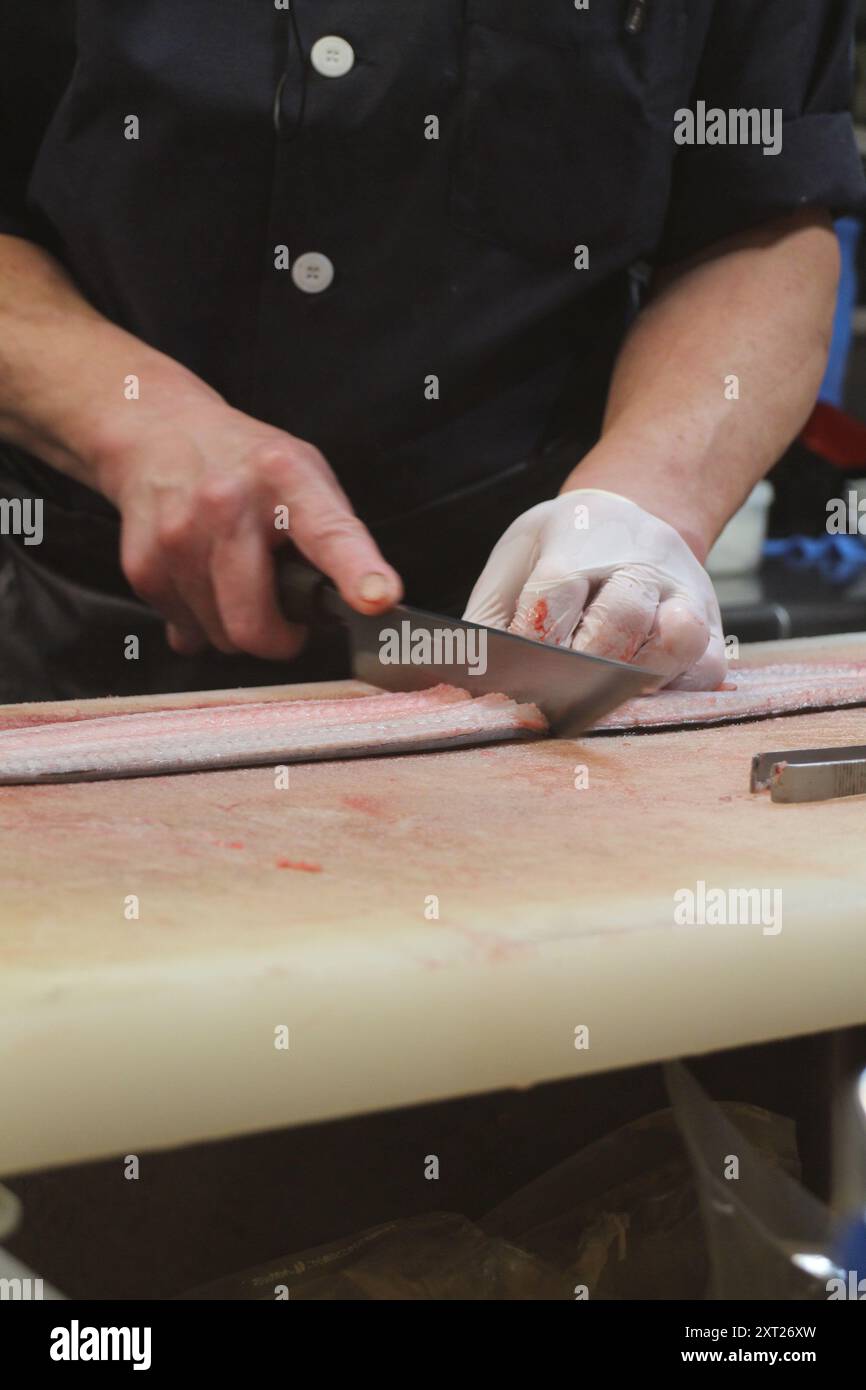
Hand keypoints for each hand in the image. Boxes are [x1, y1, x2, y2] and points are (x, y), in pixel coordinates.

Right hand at [95, 392, 401, 657]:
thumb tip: (359, 606)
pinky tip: (201, 580)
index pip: (329, 533)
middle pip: (254, 623)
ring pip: (220, 637)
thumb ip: (334, 536)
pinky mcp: (143, 563)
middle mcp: (227, 504)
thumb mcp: (305, 475)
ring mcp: (179, 535)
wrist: (159, 432)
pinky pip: (185, 631)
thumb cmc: (246, 464)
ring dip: (234, 627)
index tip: (380, 599)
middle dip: (278, 639)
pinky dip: (199, 620)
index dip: (358, 573)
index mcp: (287, 478)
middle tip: (285, 621)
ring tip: (236, 582)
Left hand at [464, 489, 725, 689]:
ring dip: (635, 682)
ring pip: (676, 641)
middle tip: (555, 699)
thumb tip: (469, 685)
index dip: (532, 642)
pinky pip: (705, 669)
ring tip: (601, 702)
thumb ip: (493, 619)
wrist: (627, 520)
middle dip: (583, 667)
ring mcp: (682, 594)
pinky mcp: (710, 631)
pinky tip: (640, 698)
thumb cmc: (562, 552)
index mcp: (579, 539)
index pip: (555, 592)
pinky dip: (675, 691)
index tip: (513, 677)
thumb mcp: (517, 563)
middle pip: (619, 618)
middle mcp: (639, 562)